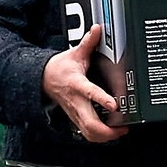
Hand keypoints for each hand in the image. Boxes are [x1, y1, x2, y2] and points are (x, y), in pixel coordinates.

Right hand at [42, 24, 121, 142]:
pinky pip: (88, 133)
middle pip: (90, 123)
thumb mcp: (74, 54)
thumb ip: (88, 43)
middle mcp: (76, 102)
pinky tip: (111, 133)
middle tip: (124, 127)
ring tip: (120, 132)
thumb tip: (97, 29)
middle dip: (108, 130)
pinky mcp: (76, 119)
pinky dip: (100, 137)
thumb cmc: (59, 69)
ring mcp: (75, 113)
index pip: (90, 92)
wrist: (42, 79)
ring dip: (105, 136)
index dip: (102, 99)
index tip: (115, 104)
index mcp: (77, 84)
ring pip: (89, 133)